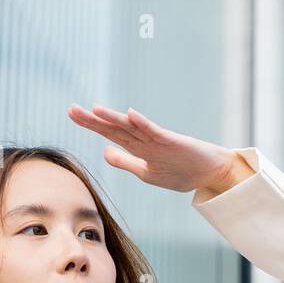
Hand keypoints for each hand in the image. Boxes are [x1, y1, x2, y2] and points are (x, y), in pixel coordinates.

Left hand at [66, 103, 249, 194]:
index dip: (92, 124)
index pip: (110, 133)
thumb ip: (126, 162)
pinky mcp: (173, 142)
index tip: (73, 113)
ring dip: (114, 119)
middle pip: (115, 128)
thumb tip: (105, 152)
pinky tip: (130, 115)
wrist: (211, 173)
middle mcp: (145, 141)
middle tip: (72, 109)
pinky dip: (143, 124)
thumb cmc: (181, 171)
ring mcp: (158, 140)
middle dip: (94, 120)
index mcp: (139, 148)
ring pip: (132, 129)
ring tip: (95, 110)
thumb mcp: (147, 172)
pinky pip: (155, 133)